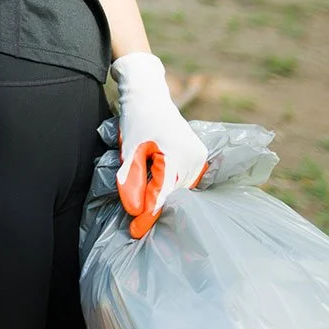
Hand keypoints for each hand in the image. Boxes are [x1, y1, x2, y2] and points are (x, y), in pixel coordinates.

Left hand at [112, 52, 208, 238]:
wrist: (149, 95)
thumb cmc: (136, 120)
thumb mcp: (129, 150)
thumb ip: (131, 180)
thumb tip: (135, 211)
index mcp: (176, 156)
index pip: (162, 195)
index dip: (148, 217)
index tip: (134, 232)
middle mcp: (194, 158)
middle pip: (174, 195)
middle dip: (156, 210)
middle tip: (136, 228)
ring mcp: (200, 157)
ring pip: (181, 190)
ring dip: (165, 200)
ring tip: (145, 215)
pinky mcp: (199, 156)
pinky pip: (185, 181)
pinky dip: (172, 189)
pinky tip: (158, 196)